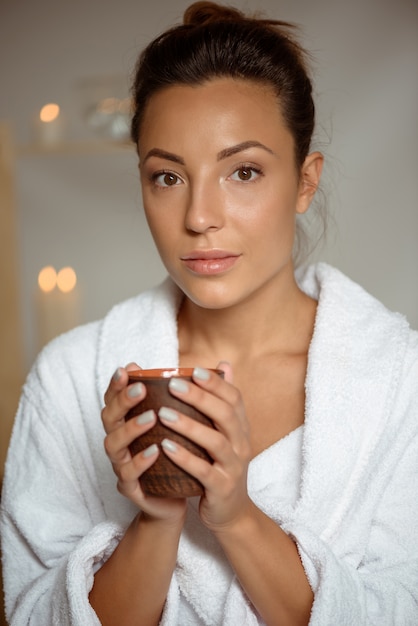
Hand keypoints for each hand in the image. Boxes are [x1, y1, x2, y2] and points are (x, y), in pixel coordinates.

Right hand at [101, 363, 186, 522]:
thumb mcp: (182, 427)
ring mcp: (122, 465)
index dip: (118, 384)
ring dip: (131, 428)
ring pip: (114, 444)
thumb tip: (214, 367)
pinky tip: (154, 451)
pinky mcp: (131, 489)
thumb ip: (191, 398)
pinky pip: (129, 475)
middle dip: (123, 401)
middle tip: (141, 388)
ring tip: (151, 416)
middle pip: (109, 417)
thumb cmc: (177, 458)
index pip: (115, 398)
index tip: (128, 368)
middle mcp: (120, 442)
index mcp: (129, 423)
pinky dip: (140, 462)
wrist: (174, 501)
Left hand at [158, 362, 251, 529]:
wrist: (229, 511)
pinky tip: (164, 446)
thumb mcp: (226, 432)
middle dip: (200, 398)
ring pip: (215, 441)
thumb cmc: (221, 464)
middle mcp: (241, 444)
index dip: (216, 383)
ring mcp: (233, 467)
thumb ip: (222, 400)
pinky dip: (185, 458)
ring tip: (163, 413)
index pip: (234, 399)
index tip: (194, 369)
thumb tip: (223, 364)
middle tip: (173, 384)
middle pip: (225, 415)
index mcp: (241, 428)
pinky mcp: (221, 488)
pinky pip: (204, 471)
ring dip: (188, 425)